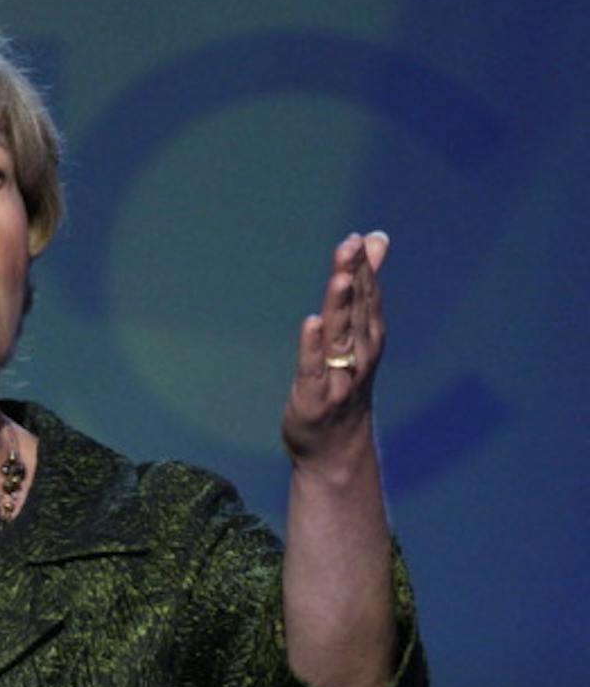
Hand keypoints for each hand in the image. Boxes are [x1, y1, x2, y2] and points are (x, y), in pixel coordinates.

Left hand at [281, 231, 388, 465]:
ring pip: (340, 336)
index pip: (368, 297)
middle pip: (357, 311)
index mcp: (369, 338)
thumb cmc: (345, 383)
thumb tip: (376, 238)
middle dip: (355, 277)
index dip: (364, 267)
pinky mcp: (315, 397)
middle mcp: (360, 355)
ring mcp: (339, 377)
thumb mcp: (357, 333)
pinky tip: (311, 324)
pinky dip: (313, 347)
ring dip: (340, 306)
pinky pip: (314, 368)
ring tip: (339, 277)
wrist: (338, 449)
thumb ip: (364, 285)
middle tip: (351, 245)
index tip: (360, 238)